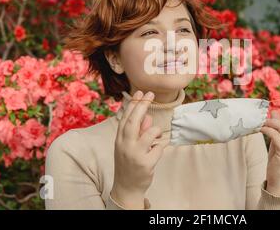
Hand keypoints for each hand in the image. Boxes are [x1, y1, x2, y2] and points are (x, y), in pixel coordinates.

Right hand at [110, 90, 167, 208]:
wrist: (126, 187)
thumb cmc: (129, 162)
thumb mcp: (129, 146)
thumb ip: (138, 131)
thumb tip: (148, 118)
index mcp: (119, 139)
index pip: (125, 118)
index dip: (133, 104)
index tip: (140, 92)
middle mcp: (125, 146)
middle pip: (134, 122)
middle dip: (142, 105)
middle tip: (151, 94)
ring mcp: (135, 155)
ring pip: (150, 133)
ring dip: (156, 131)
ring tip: (155, 137)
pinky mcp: (145, 164)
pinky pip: (159, 148)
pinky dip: (159, 148)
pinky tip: (154, 153)